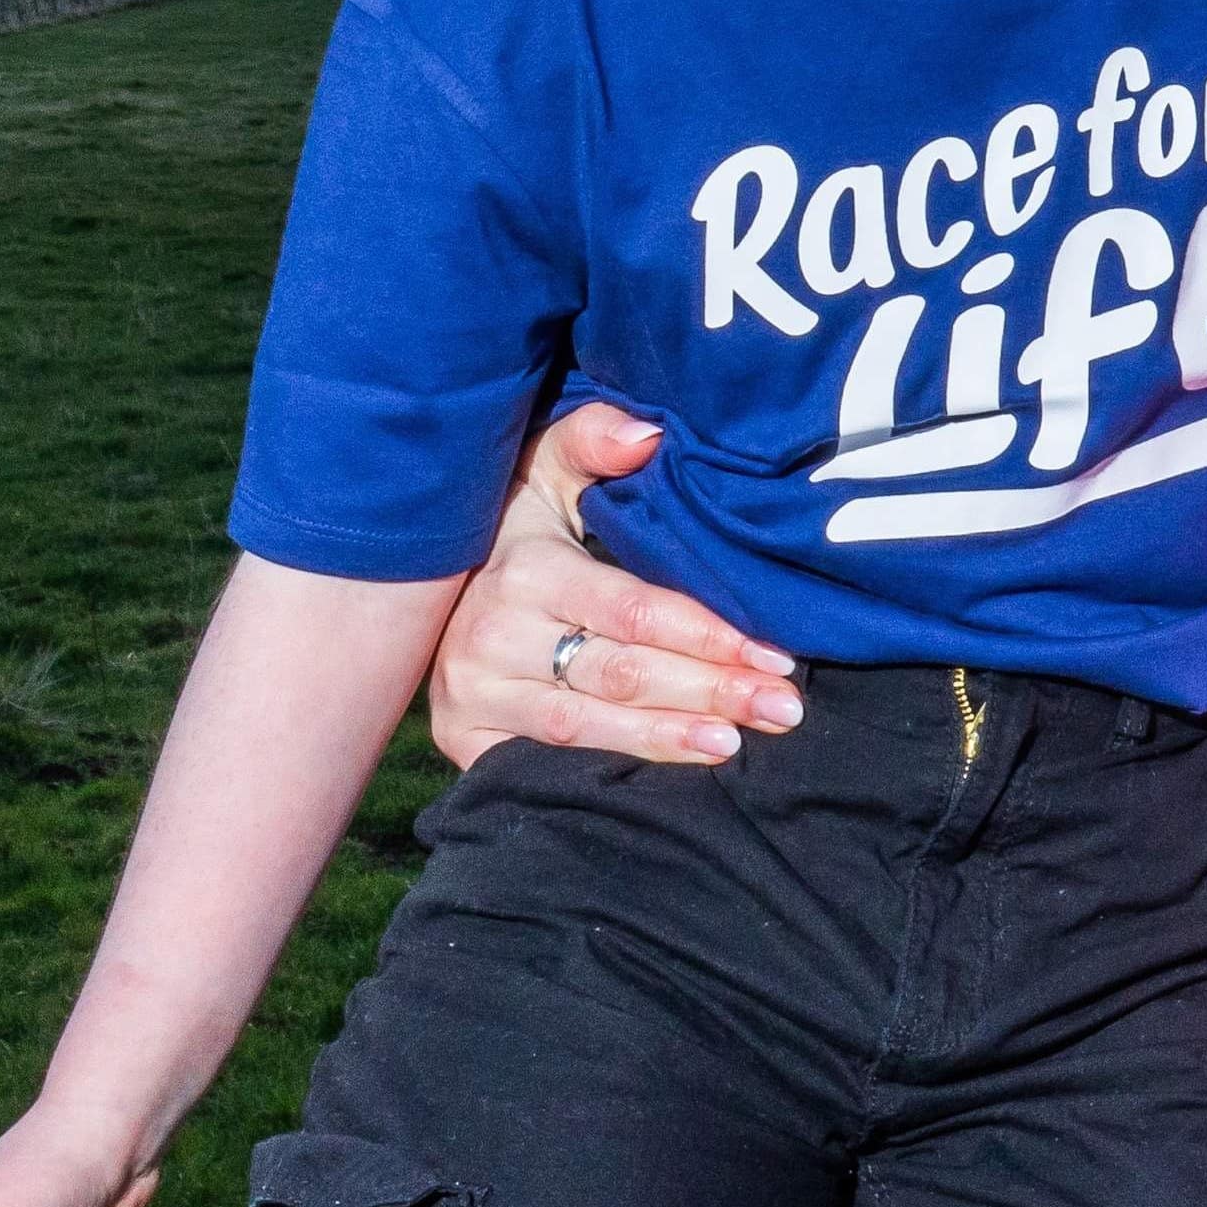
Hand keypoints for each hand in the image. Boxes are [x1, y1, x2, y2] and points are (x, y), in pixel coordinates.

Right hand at [422, 402, 801, 766]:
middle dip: (710, 691)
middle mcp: (492, 636)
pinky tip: (669, 771)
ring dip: (671, 739)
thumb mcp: (544, 470)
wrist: (423, 589)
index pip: (633, 611)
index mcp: (526, 571)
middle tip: (783, 707)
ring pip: (587, 725)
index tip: (773, 654)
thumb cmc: (514, 528)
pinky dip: (610, 770)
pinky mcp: (460, 738)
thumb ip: (594, 441)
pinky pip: (544, 762)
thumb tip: (648, 435)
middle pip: (622, 673)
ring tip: (738, 743)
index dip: (707, 635)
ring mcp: (472, 693)